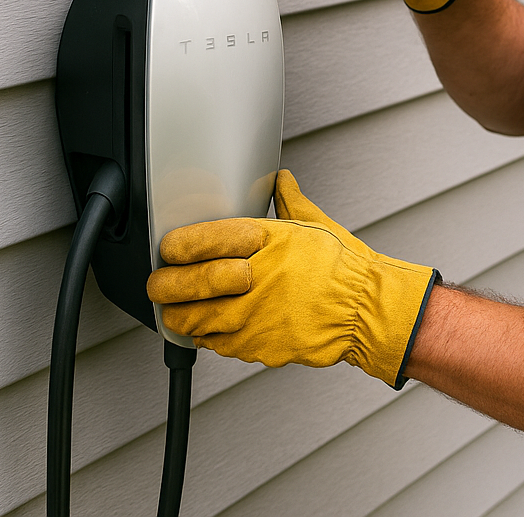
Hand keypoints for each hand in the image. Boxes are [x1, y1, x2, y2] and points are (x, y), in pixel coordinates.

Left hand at [146, 171, 436, 386]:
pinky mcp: (256, 345)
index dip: (175, 246)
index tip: (168, 249)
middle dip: (162, 286)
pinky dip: (208, 337)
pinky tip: (208, 329)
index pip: (199, 240)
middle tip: (157, 284)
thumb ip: (288, 200)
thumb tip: (280, 179)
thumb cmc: (343, 267)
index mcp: (264, 240)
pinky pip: (216, 345)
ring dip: (178, 316)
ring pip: (193, 321)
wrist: (366, 310)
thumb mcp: (315, 222)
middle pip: (185, 285)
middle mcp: (253, 276)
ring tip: (174, 310)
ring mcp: (252, 315)